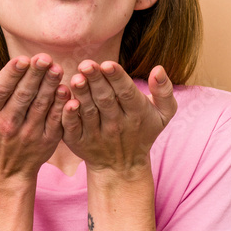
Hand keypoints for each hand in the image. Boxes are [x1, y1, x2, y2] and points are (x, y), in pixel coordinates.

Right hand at [0, 54, 69, 179]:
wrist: (3, 172)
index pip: (0, 90)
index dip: (12, 73)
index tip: (22, 58)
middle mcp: (6, 125)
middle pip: (23, 95)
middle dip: (35, 75)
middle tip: (44, 57)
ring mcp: (28, 134)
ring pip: (41, 105)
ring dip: (50, 85)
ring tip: (56, 68)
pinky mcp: (46, 142)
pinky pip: (55, 121)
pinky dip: (61, 106)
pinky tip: (65, 89)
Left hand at [61, 61, 176, 175]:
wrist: (121, 167)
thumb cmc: (143, 131)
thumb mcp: (163, 114)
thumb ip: (164, 91)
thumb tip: (158, 68)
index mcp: (136, 112)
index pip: (126, 92)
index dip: (117, 78)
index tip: (107, 64)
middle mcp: (116, 124)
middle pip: (105, 99)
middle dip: (96, 81)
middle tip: (86, 64)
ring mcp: (96, 134)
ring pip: (89, 111)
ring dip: (82, 94)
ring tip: (77, 78)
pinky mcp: (79, 142)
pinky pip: (73, 128)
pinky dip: (70, 116)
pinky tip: (67, 102)